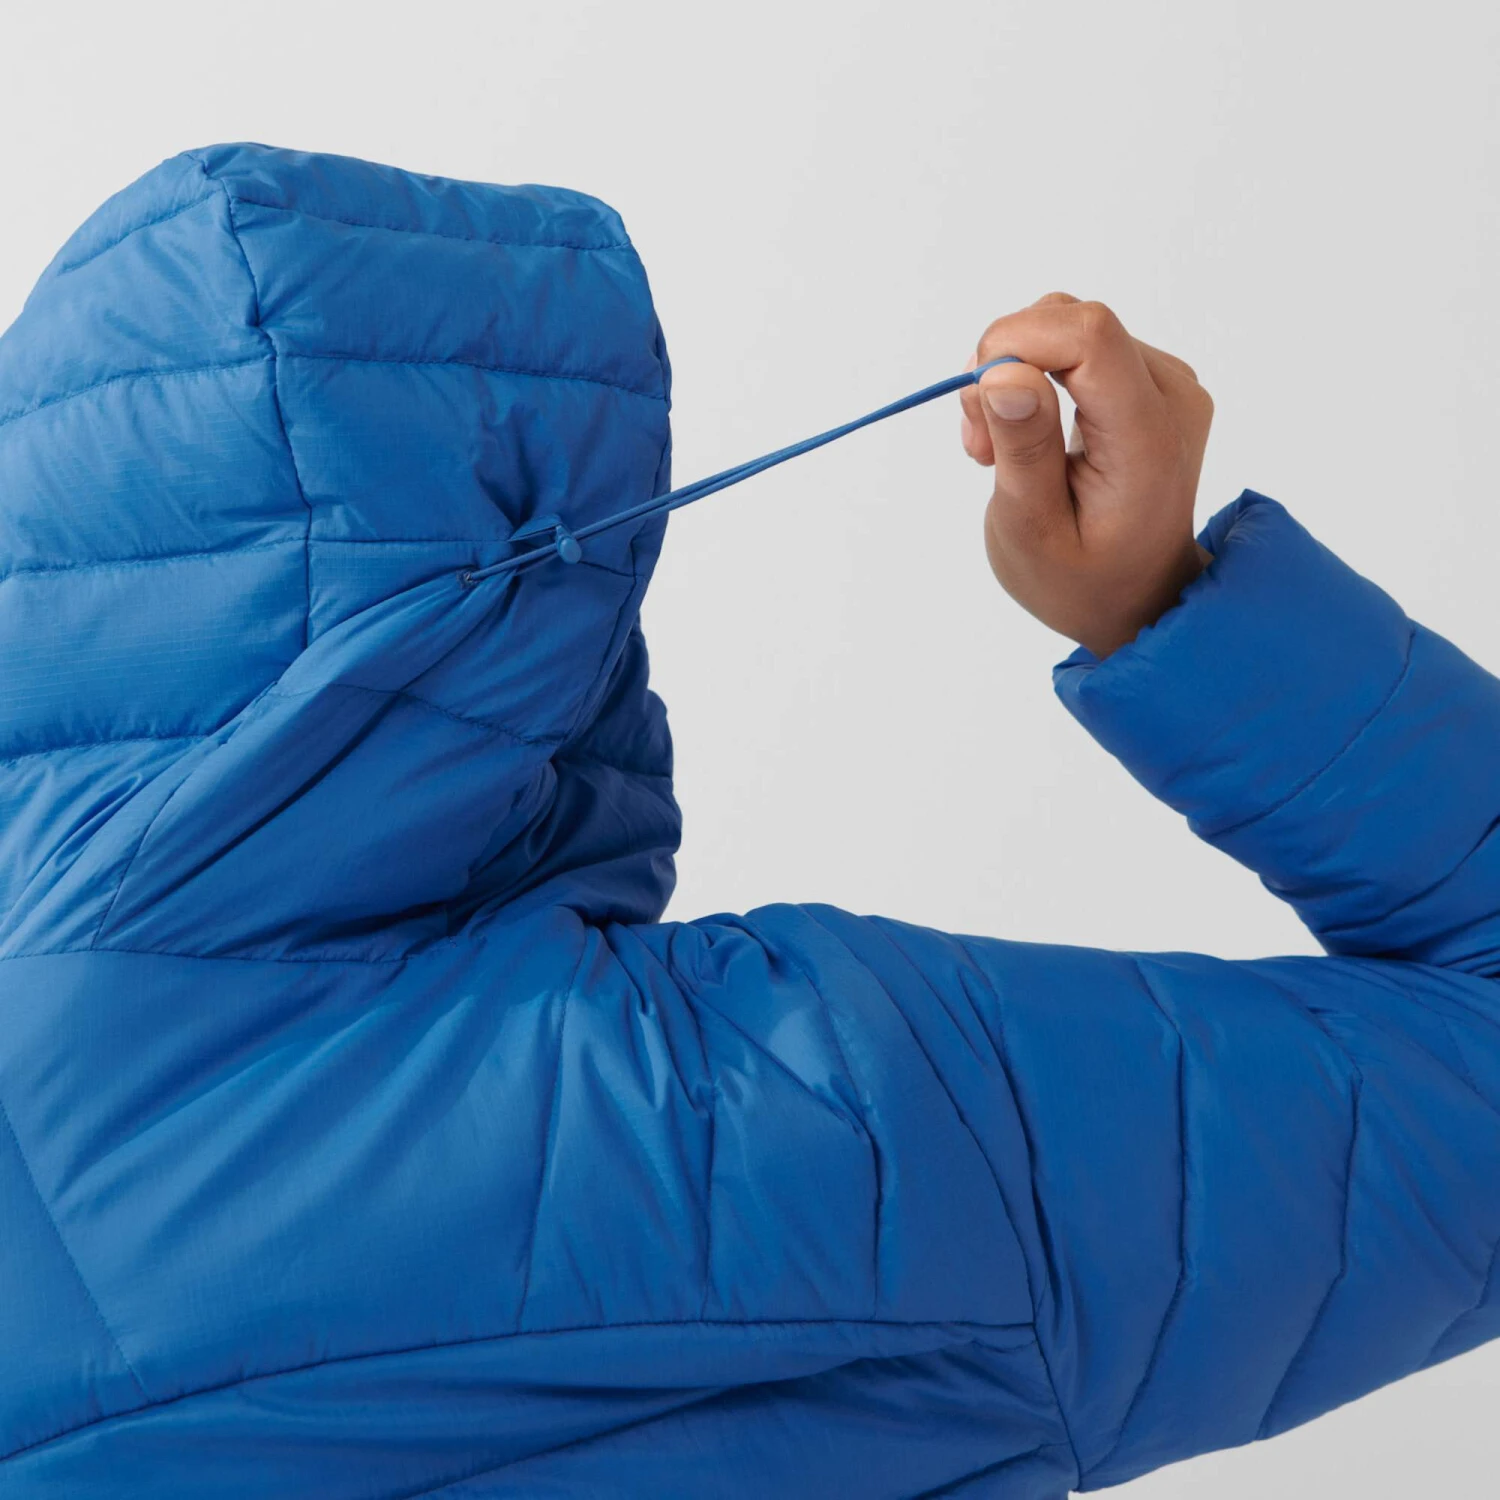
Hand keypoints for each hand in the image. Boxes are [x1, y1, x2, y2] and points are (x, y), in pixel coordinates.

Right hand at [959, 293, 1213, 658]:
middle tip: (983, 447)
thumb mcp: (1032, 533)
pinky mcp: (1147, 379)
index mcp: (1148, 438)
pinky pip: (1075, 346)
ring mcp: (1165, 382)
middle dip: (1004, 366)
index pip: (1088, 335)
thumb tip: (1003, 371)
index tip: (978, 405)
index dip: (1015, 343)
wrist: (1138, 597)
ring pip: (1066, 325)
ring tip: (1000, 451)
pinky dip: (1034, 378)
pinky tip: (1028, 436)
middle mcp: (1170, 393)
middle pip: (1072, 321)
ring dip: (1013, 375)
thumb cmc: (1080, 579)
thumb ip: (1024, 449)